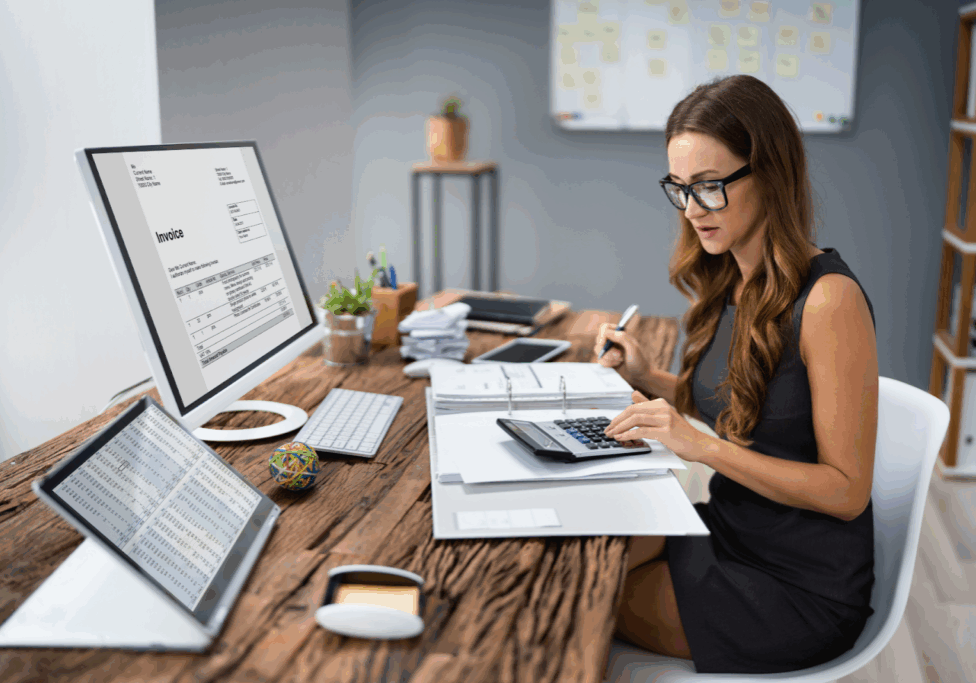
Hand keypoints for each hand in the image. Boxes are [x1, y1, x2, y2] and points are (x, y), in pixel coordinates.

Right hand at [594, 320, 650, 388]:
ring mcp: (608, 350)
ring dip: (609, 357)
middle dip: (608, 350)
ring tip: (620, 360)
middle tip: (619, 355)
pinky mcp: (606, 360)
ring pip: (598, 350)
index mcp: (620, 334)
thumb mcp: (633, 347)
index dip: (602, 334)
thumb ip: (621, 337)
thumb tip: (606, 333)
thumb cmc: (638, 361)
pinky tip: (616, 365)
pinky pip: (599, 360)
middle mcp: (613, 341)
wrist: (639, 377)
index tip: (603, 343)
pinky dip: (607, 363)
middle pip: (599, 340)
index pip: (605, 328)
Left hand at [603, 391, 717, 461]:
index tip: (611, 425)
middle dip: (616, 421)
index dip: (619, 416)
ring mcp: (665, 418)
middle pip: (632, 411)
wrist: (698, 444)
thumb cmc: (680, 433)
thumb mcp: (663, 417)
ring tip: (611, 435)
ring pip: (635, 419)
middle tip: (607, 430)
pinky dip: (628, 434)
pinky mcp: (666, 431)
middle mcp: (662, 408)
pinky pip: (642, 431)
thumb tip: (633, 394)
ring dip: (620, 427)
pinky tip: (621, 438)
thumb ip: (647, 406)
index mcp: (660, 403)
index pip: (633, 406)